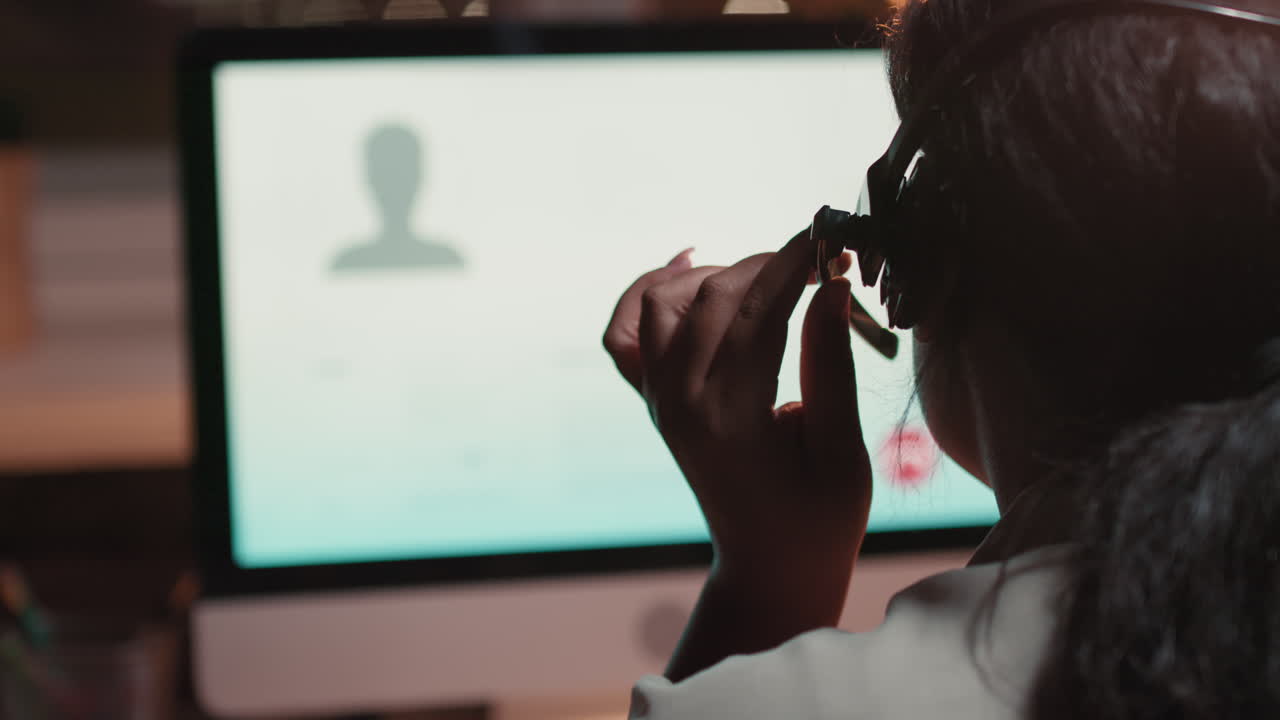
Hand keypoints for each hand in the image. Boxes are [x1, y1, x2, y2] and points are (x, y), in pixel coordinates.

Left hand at [602, 232, 872, 578]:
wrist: (767, 566)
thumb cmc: (817, 518)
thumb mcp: (842, 451)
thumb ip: (830, 365)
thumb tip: (828, 288)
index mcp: (731, 417)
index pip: (757, 310)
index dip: (795, 264)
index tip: (830, 239)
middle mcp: (681, 402)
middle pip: (711, 296)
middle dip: (767, 263)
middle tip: (818, 257)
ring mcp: (660, 401)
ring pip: (661, 303)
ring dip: (715, 275)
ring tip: (769, 280)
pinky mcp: (655, 402)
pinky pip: (626, 334)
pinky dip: (647, 293)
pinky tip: (688, 268)